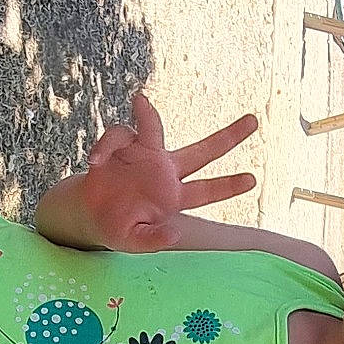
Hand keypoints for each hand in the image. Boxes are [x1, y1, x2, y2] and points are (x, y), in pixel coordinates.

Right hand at [80, 94, 257, 251]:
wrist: (89, 214)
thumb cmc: (116, 228)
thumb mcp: (133, 242)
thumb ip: (152, 241)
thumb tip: (173, 235)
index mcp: (174, 197)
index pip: (206, 191)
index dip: (228, 186)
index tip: (252, 180)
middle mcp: (165, 171)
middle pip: (203, 152)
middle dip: (228, 137)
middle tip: (254, 121)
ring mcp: (145, 155)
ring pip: (155, 127)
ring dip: (148, 113)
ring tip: (139, 102)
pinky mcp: (121, 147)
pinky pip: (118, 135)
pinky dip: (106, 145)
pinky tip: (95, 161)